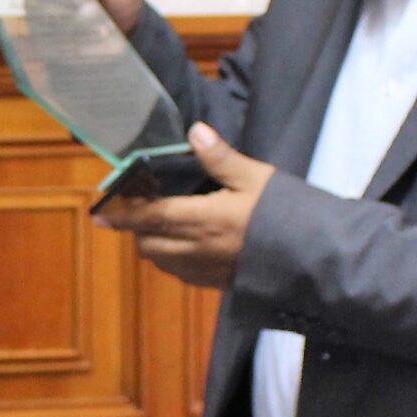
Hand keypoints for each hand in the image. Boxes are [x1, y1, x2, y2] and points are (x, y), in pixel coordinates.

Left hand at [91, 123, 273, 286]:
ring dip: (153, 244)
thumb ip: (221, 158)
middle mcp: (198, 250)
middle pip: (148, 243)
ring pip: (162, 262)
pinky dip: (172, 260)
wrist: (317, 260)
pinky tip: (185, 246)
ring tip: (160, 226)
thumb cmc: (288, 213)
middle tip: (140, 210)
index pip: (149, 217)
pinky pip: (181, 274)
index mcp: (203, 220)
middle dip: (137, 228)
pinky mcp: (219, 284)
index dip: (122, 216)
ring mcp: (207, 271)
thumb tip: (193, 132)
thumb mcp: (257, 177)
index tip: (99, 215)